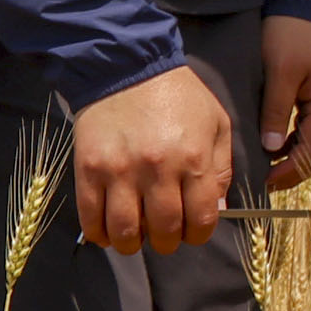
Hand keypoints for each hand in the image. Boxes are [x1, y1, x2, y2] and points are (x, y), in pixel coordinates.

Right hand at [74, 63, 237, 254]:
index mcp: (193, 159)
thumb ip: (220, 169)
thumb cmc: (178, 96)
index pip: (200, 219)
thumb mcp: (216, 123)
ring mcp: (120, 171)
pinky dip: (100, 234)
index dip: (198, 234)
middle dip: (167, 241)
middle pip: (164, 231)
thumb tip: (215, 211)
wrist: (127, 66)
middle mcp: (158, 169)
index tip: (192, 231)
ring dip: (133, 243)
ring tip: (136, 234)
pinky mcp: (89, 170)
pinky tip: (109, 229)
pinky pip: (91, 218)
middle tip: (164, 234)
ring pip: (125, 232)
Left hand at [260, 17, 310, 191]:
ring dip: (292, 156)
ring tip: (264, 168)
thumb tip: (272, 148)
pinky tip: (273, 144)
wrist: (305, 1)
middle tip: (261, 182)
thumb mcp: (280, 72)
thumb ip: (277, 111)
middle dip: (291, 169)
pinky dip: (294, 140)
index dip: (288, 171)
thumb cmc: (291, 33)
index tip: (263, 183)